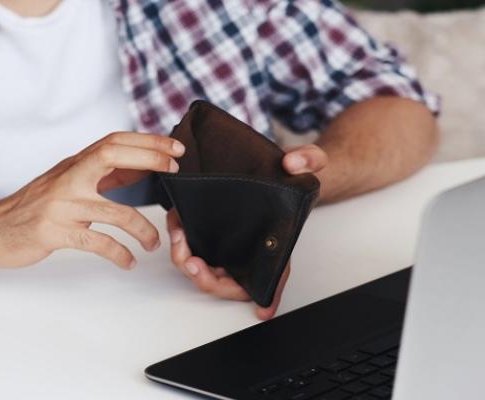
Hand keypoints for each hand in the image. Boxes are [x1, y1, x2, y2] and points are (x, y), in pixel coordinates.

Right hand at [0, 132, 183, 268]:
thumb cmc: (32, 208)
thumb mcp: (66, 182)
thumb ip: (100, 174)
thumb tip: (142, 165)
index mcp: (74, 165)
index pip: (114, 141)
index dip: (147, 142)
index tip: (175, 148)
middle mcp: (68, 179)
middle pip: (114, 156)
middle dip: (150, 159)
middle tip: (175, 170)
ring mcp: (62, 206)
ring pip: (116, 212)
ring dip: (143, 229)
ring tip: (154, 243)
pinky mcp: (54, 233)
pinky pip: (98, 243)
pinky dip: (119, 254)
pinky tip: (128, 262)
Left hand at [166, 144, 327, 319]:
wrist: (272, 167)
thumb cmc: (292, 175)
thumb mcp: (308, 161)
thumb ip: (308, 159)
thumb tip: (293, 163)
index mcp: (276, 246)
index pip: (273, 278)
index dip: (268, 296)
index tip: (261, 310)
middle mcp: (250, 252)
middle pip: (228, 282)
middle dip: (207, 278)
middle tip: (192, 262)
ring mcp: (229, 246)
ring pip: (204, 269)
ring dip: (186, 259)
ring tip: (179, 235)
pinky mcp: (210, 234)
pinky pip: (192, 248)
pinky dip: (180, 241)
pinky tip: (176, 223)